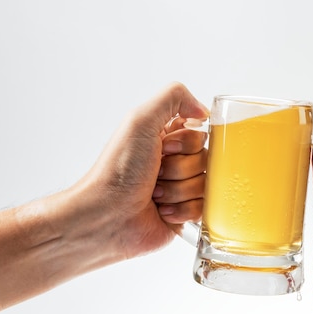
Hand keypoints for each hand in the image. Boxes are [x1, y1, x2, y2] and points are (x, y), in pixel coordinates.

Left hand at [74, 82, 208, 258]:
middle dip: (181, 168)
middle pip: (206, 160)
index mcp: (166, 138)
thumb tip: (203, 110)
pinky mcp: (185, 214)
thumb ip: (174, 97)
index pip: (201, 135)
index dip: (185, 143)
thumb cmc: (117, 170)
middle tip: (156, 173)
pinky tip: (161, 211)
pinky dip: (182, 210)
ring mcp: (181, 189)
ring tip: (154, 194)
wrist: (106, 216)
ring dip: (178, 191)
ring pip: (206, 185)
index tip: (163, 148)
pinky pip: (204, 209)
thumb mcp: (141, 120)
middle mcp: (175, 162)